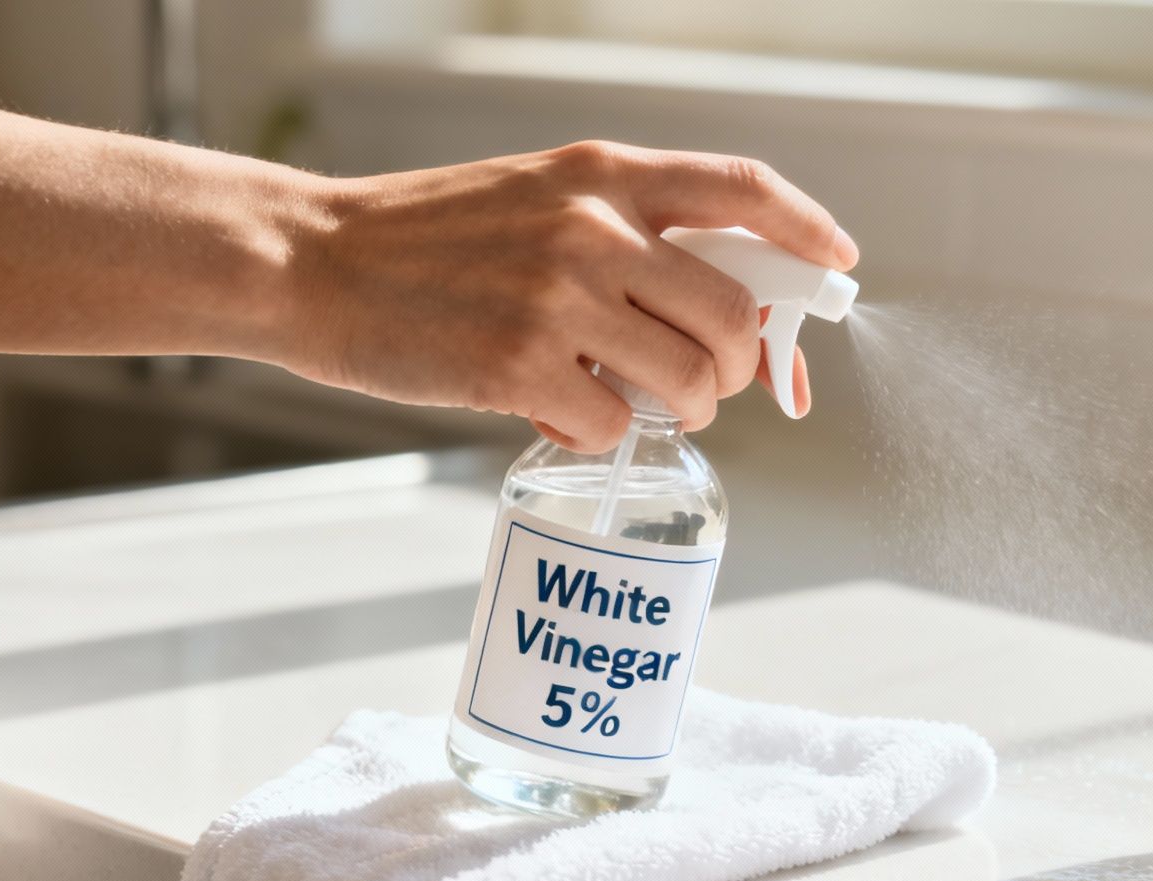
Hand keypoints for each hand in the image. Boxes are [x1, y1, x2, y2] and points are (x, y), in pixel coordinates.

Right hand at [283, 141, 856, 451]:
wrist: (313, 262)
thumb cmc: (430, 241)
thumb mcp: (539, 198)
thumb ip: (629, 233)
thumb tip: (731, 309)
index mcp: (604, 174)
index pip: (743, 190)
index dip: (807, 231)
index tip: (839, 265)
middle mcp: (594, 229)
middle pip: (735, 316)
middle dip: (735, 367)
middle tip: (700, 382)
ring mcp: (560, 299)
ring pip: (692, 382)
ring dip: (679, 410)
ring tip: (626, 398)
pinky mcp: (520, 369)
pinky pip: (616, 426)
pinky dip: (596, 434)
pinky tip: (550, 408)